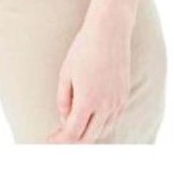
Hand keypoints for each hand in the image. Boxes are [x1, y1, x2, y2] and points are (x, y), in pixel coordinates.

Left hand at [46, 13, 133, 142]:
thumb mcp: (66, 74)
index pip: (72, 133)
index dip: (59, 140)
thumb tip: (64, 119)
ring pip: (102, 131)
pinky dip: (100, 126)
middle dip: (72, 141)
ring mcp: (117, 102)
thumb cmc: (84, 49)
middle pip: (88, 138)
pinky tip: (90, 120)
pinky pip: (113, 121)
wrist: (109, 32)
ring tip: (73, 128)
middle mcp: (105, 106)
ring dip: (87, 134)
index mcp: (87, 101)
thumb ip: (63, 100)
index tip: (50, 140)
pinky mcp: (124, 97)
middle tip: (59, 137)